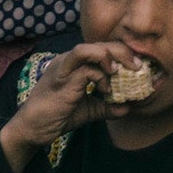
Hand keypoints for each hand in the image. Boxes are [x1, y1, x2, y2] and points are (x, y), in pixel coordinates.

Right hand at [0, 40, 134, 166]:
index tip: (138, 68)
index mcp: (75, 64)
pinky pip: (86, 70)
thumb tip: (128, 108)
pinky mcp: (62, 79)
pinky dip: (101, 78)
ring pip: (89, 48)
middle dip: (122, 52)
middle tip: (138, 67)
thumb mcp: (89, 111)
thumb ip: (107, 107)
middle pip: (99, 44)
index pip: (102, 49)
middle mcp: (69, 61)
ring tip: (121, 71)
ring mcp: (64, 68)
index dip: (122, 55)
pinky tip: (106, 90)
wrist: (34, 128)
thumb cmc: (57, 116)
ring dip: (110, 56)